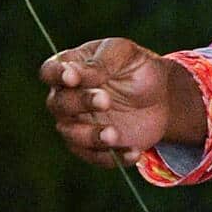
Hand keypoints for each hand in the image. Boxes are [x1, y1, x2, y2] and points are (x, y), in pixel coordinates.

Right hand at [39, 39, 205, 166]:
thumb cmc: (138, 69)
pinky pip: (96, 157)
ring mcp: (79, 125)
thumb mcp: (125, 54)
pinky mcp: (95, 148)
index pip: (49, 72)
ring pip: (71, 134)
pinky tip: (133, 152)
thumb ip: (101, 60)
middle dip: (80, 103)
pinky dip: (113, 157)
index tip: (72, 78)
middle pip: (58, 104)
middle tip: (105, 100)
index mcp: (70, 69)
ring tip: (114, 134)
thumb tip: (77, 73)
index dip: (56, 75)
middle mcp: (67, 98)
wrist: (163, 97)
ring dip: (91, 136)